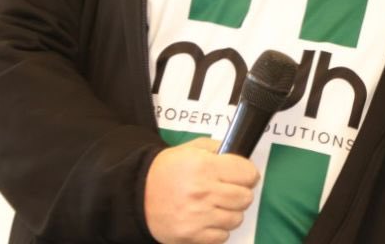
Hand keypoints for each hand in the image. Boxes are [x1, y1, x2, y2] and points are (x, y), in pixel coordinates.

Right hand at [144, 137, 259, 243]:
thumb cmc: (168, 169)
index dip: (247, 173)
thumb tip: (241, 157)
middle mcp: (203, 193)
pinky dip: (218, 229)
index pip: (248, 174)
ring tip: (216, 205)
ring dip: (230, 212)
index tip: (242, 175)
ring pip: (236, 219)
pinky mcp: (191, 237)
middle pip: (245, 198)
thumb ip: (219, 149)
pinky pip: (222, 237)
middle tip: (229, 190)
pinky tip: (207, 219)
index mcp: (205, 167)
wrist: (137, 194)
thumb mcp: (192, 149)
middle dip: (240, 192)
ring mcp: (197, 217)